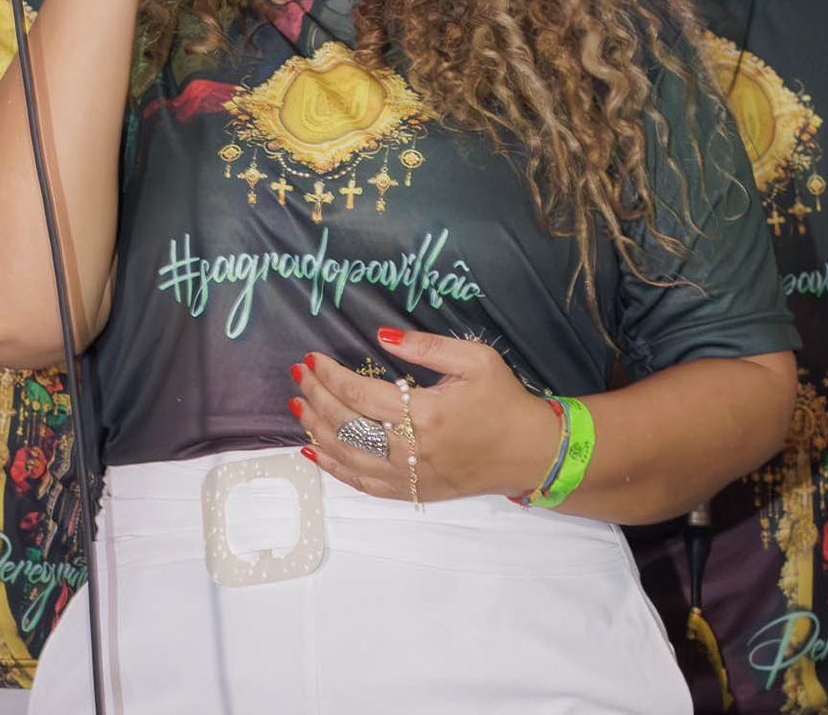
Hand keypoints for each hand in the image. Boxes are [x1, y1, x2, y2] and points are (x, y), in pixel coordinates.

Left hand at [291, 328, 556, 502]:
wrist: (529, 453)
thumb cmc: (503, 401)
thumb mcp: (475, 360)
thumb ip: (427, 347)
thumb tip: (382, 335)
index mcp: (425, 415)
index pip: (359, 394)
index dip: (329, 375)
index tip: (312, 358)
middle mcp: (411, 450)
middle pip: (346, 424)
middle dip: (316, 396)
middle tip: (299, 375)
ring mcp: (409, 477)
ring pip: (347, 456)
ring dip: (316, 430)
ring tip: (299, 406)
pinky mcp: (411, 492)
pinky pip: (361, 484)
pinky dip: (333, 468)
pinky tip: (314, 451)